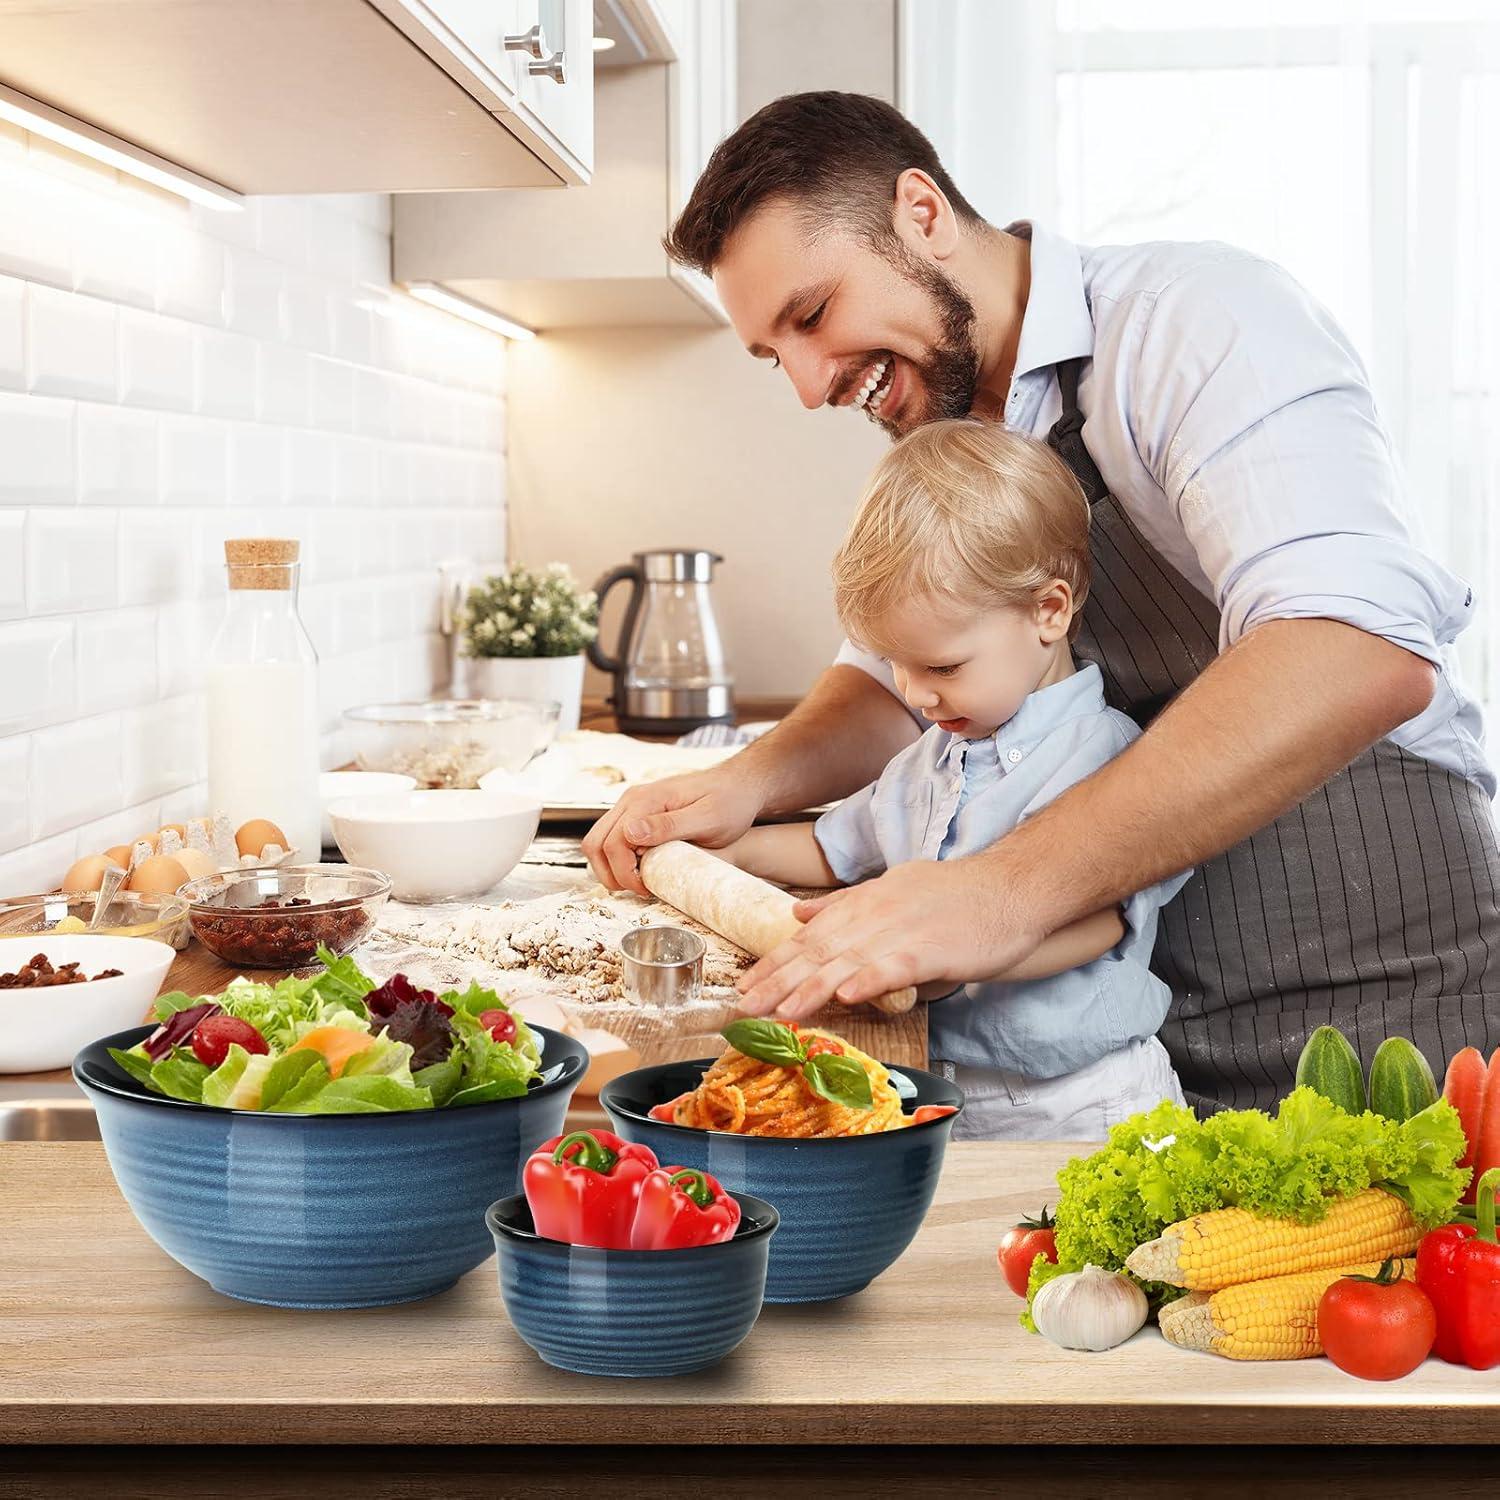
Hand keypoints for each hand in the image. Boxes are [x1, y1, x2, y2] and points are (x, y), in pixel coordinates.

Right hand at [581, 767, 766, 895]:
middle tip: (639, 890)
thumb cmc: (730, 801)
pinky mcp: (638, 814)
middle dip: (610, 874)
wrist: (739, 786)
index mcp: (646, 800)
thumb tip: (630, 833)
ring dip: (610, 868)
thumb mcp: (707, 818)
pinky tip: (642, 869)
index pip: (612, 842)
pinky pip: (613, 839)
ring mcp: (633, 806)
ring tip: (639, 883)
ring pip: (599, 841)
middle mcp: (632, 800)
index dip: (624, 873)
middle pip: (595, 843)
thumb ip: (669, 825)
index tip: (646, 889)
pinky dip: (617, 860)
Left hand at [735, 857, 1043, 1019]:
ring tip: (780, 1013)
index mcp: (863, 903)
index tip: (744, 987)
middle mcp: (875, 915)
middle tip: (744, 1008)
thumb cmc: (954, 895)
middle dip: (778, 981)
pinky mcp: (933, 949)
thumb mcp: (891, 888)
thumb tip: (799, 912)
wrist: (1010, 886)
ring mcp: (903, 931)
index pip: (808, 937)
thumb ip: (844, 903)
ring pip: (848, 962)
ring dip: (811, 988)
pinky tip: (845, 997)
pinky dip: (868, 981)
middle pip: (818, 951)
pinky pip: (894, 967)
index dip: (774, 963)